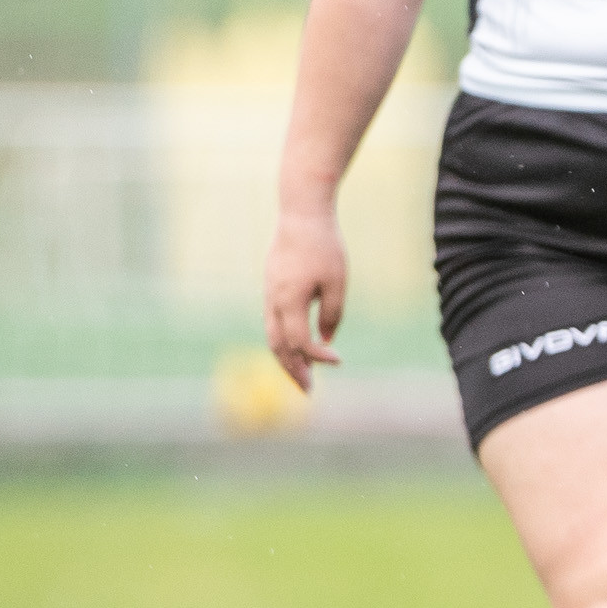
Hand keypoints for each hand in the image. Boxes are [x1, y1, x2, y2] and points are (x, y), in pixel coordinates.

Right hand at [265, 207, 347, 391]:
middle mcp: (273, 302)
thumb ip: (332, 314)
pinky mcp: (270, 288)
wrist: (301, 215)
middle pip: (279, 347)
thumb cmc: (324, 246)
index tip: (338, 361)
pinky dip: (283, 341)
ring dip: (286, 359)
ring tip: (302, 376)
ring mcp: (268, 295)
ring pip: (272, 336)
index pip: (300, 342)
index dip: (318, 356)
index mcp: (289, 301)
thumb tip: (326, 340)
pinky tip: (296, 348)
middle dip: (293, 371)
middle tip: (309, 392)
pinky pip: (273, 323)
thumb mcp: (337, 282)